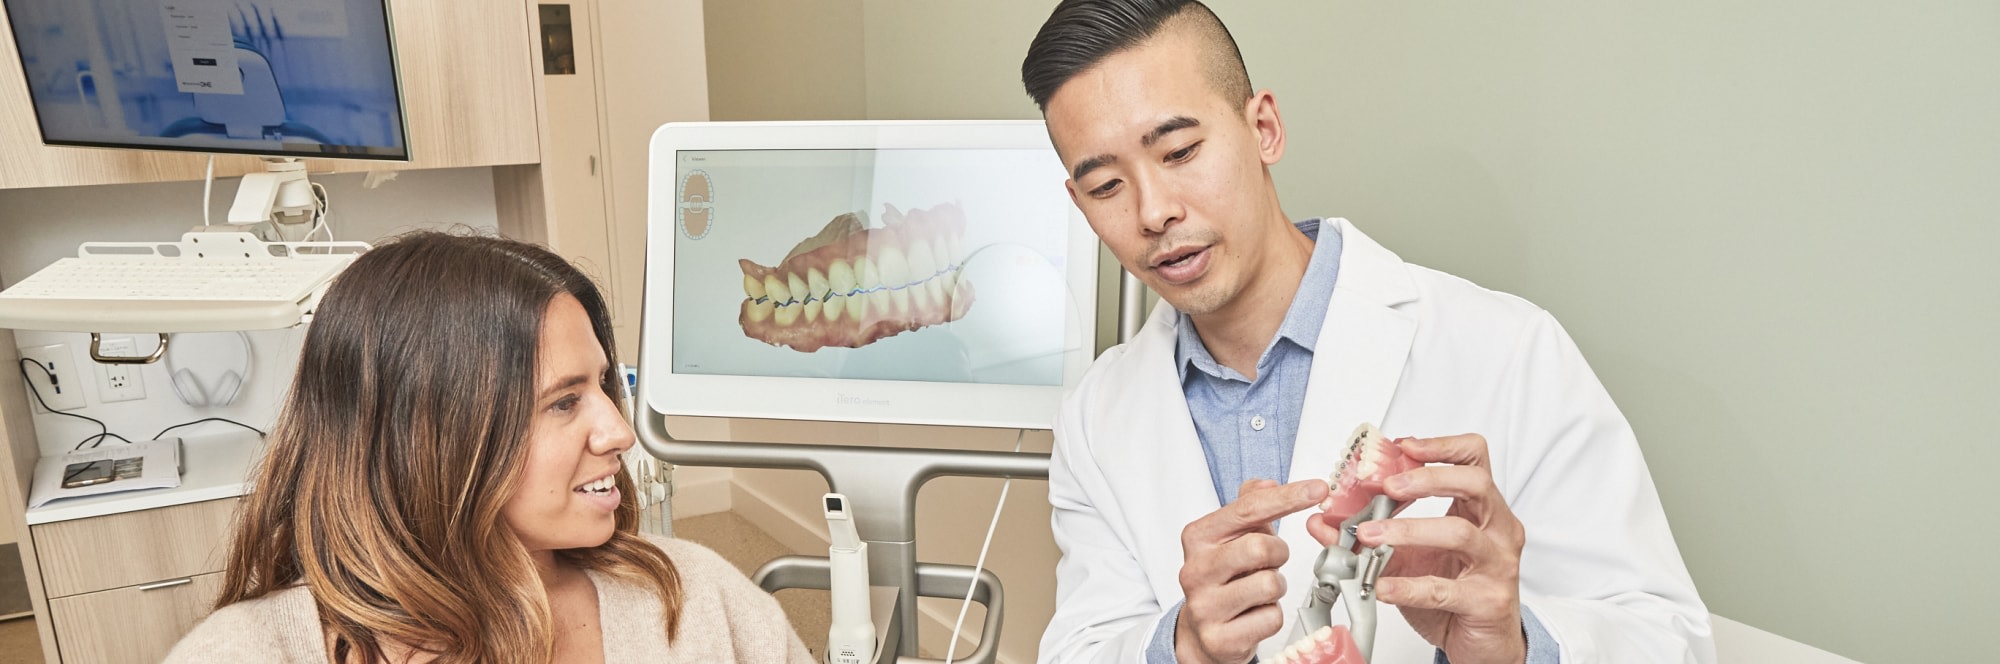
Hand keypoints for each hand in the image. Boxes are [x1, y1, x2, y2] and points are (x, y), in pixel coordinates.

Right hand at [1176, 478, 1329, 663]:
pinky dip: (1272, 615)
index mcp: (1198, 537)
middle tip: (1270, 562)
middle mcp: (1195, 569)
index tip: (1318, 490)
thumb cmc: (1223, 579)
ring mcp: (1205, 606)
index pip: (1247, 509)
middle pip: (1261, 547)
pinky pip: (1271, 618)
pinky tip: (1254, 614)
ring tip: (1259, 590)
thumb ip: (1249, 506)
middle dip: (1278, 554)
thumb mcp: (1230, 538)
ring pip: (1270, 584)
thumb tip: (1268, 483)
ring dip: (1276, 587)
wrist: (1201, 633)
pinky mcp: (1220, 638)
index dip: (1288, 497)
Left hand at [1305, 434, 1526, 663]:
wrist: (1482, 642)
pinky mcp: (1488, 601)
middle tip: (1387, 487)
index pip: (1475, 458)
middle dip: (1426, 478)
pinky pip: (1445, 589)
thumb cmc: (1455, 591)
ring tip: (1368, 535)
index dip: (1442, 446)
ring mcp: (1497, 565)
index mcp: (1483, 510)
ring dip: (1408, 529)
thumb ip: (1370, 533)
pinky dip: (1408, 586)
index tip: (1404, 446)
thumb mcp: (1408, 556)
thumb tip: (1322, 521)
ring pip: (1459, 533)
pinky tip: (1381, 586)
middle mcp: (1497, 530)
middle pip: (1475, 483)